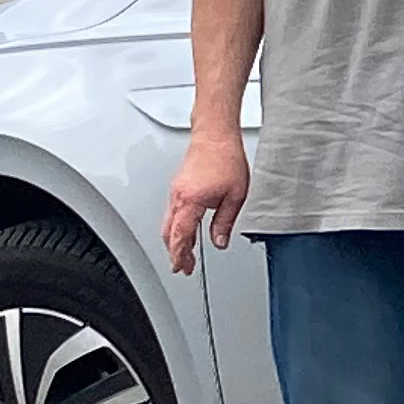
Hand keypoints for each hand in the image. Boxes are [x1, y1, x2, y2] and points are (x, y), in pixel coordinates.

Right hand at [163, 131, 250, 274]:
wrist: (215, 135)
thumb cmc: (225, 158)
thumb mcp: (235, 196)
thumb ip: (225, 222)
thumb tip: (220, 241)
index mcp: (190, 201)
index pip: (180, 236)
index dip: (180, 255)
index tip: (182, 268)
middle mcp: (178, 197)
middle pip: (169, 233)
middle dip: (175, 253)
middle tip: (183, 267)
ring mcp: (176, 191)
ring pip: (168, 223)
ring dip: (174, 241)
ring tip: (184, 254)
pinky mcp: (178, 186)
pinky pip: (172, 212)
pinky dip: (175, 227)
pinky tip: (184, 232)